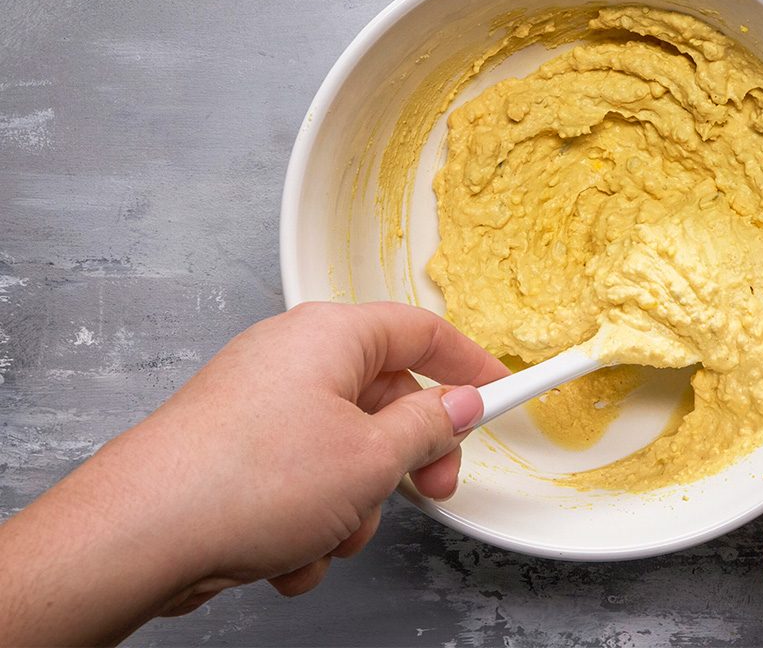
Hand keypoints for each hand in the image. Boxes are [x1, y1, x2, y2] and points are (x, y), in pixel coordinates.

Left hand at [0, 302, 505, 645]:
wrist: (141, 534)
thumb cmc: (245, 481)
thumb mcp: (371, 459)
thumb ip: (428, 428)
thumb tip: (458, 407)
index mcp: (330, 336)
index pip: (420, 331)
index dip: (467, 362)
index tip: (498, 390)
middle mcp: (292, 359)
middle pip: (383, 397)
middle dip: (406, 458)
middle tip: (429, 488)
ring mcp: (259, 404)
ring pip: (343, 450)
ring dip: (352, 504)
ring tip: (328, 535)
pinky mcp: (234, 449)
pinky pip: (300, 478)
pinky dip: (307, 520)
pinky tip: (287, 553)